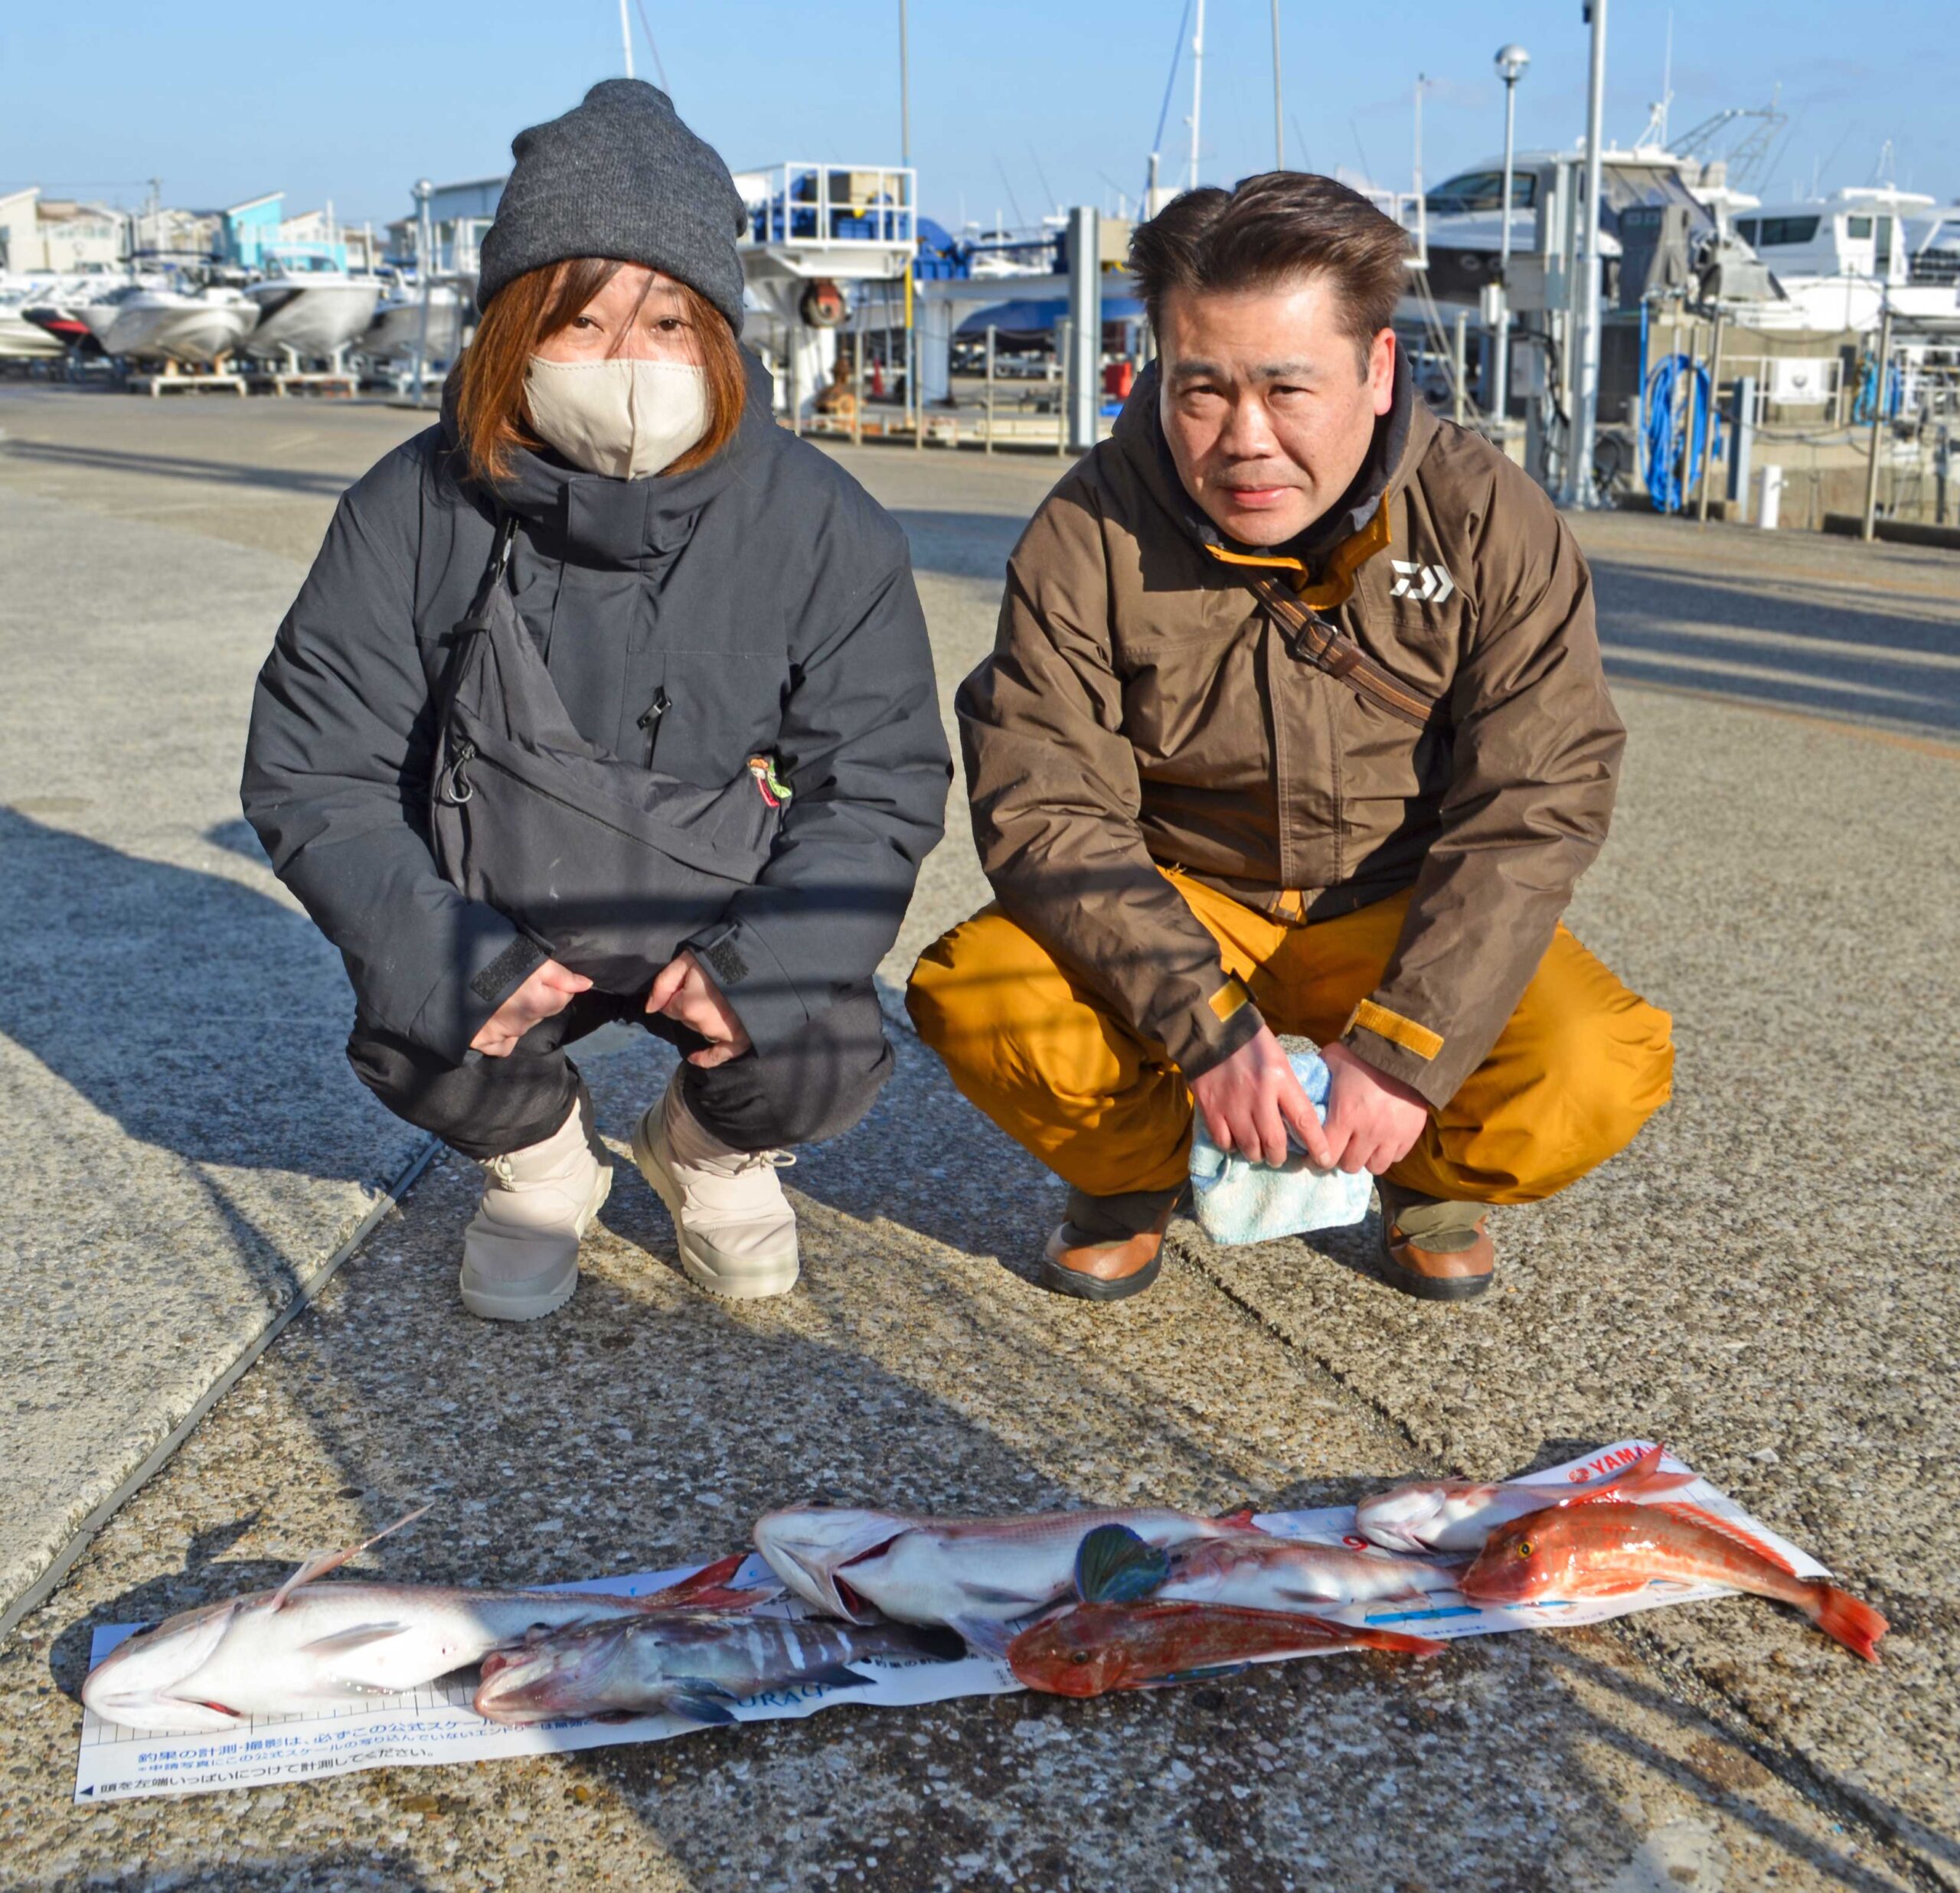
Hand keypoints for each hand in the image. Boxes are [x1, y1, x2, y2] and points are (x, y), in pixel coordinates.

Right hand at [470, 957, 590, 1057]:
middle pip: (541, 1012)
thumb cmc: (490, 959)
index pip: (562, 998)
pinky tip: (492, 1017)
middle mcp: (523, 1023)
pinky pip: (502, 1044)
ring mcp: (501, 1034)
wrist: (444, 973)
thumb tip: (587, 985)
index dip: (555, 985)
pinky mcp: (481, 1042)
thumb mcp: (529, 958)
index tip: (539, 975)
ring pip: (522, 1027)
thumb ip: (560, 975)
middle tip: (514, 981)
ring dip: (518, 1014)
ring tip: (499, 996)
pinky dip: (502, 1034)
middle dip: (536, 999)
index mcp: (537, 1002)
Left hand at [646, 950, 751, 1068]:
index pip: (670, 1007)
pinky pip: (719, 1055)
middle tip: (707, 987)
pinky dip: (706, 1058)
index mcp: (689, 1006)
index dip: (677, 993)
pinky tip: (694, 1058)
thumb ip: (663, 983)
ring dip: (703, 1019)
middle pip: (686, 1019)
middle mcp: (703, 1024)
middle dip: (690, 1005)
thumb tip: (650, 1008)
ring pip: (701, 1030)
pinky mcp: (739, 1039)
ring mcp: (722, 1034)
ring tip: (718, 1000)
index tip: (690, 981)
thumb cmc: (720, 956)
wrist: (759, 962)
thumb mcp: (686, 960)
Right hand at [1189, 1025, 1333, 1168]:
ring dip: (1256, 1154)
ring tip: (1257, 1151)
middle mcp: (1259, 1096)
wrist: (1211, 1030)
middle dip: (1279, 1156)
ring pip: (1249, 1147)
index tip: (1324, 1159)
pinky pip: (1224, 1141)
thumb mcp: (1279, 1059)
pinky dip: (1232, 1146)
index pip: (1304, 1120)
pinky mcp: (1211, 1109)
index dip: (1317, 1145)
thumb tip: (1295, 1119)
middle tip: (1278, 1156)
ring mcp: (1233, 1105)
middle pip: (1274, 1142)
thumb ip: (1287, 1088)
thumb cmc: (1251, 1042)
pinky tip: (1235, 1140)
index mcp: (1281, 1079)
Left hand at [1320, 1040, 1429, 1174]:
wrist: (1407, 1049)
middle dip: (1342, 1159)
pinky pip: (1397, 1157)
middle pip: (1349, 1165)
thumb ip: (1318, 1074)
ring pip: (1375, 1167)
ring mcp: (1392, 1135)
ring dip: (1366, 1159)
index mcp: (1345, 1116)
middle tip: (1340, 1148)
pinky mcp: (1411, 1133)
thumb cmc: (1364, 1054)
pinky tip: (1382, 1140)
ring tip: (1363, 1147)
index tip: (1315, 1155)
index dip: (1318, 1158)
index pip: (1326, 1155)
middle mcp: (1368, 1131)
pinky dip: (1388, 1152)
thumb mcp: (1334, 1059)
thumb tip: (1303, 1081)